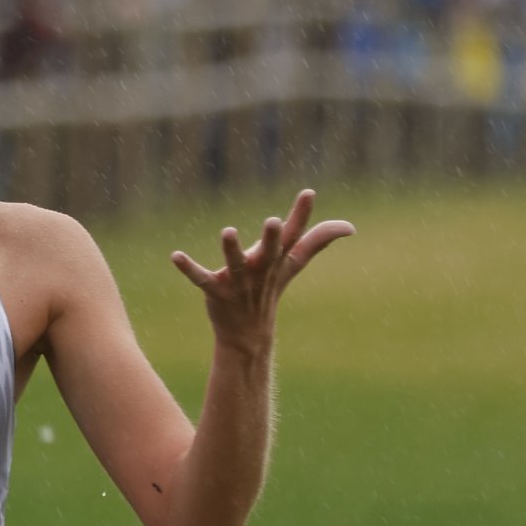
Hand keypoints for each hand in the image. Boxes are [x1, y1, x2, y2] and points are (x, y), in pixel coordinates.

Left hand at [171, 188, 352, 353]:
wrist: (248, 332)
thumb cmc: (270, 288)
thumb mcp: (292, 264)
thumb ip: (317, 241)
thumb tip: (350, 227)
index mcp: (278, 260)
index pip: (294, 235)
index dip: (301, 215)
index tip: (308, 192)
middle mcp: (261, 269)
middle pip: (269, 252)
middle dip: (272, 238)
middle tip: (273, 221)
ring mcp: (239, 282)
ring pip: (236, 265)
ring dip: (232, 250)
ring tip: (228, 231)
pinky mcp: (215, 291)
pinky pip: (201, 279)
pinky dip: (189, 268)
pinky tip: (175, 256)